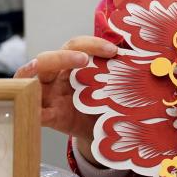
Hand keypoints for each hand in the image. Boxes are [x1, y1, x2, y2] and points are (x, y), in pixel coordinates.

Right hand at [14, 36, 117, 151]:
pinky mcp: (44, 117)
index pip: (74, 46)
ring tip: (42, 68)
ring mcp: (45, 96)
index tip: (113, 51)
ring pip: (30, 78)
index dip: (91, 44)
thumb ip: (121, 71)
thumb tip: (147, 56)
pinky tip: (34, 108)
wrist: (98, 133)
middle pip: (49, 58)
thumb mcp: (112, 86)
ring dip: (38, 69)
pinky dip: (29, 108)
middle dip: (64, 55)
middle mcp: (54, 77)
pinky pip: (30, 111)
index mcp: (70, 65)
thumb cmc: (102, 104)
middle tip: (84, 59)